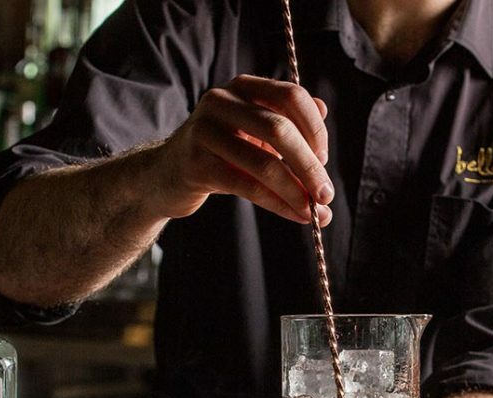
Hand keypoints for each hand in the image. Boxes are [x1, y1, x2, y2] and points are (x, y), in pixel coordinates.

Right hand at [156, 74, 332, 224]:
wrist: (166, 174)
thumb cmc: (220, 151)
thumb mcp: (254, 130)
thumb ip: (286, 118)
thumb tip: (323, 109)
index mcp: (243, 87)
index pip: (291, 97)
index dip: (315, 129)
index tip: (324, 158)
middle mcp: (222, 102)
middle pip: (280, 130)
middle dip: (309, 165)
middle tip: (326, 192)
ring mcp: (205, 132)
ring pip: (264, 163)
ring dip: (296, 191)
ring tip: (315, 211)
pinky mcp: (197, 165)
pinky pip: (247, 186)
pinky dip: (277, 203)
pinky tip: (295, 214)